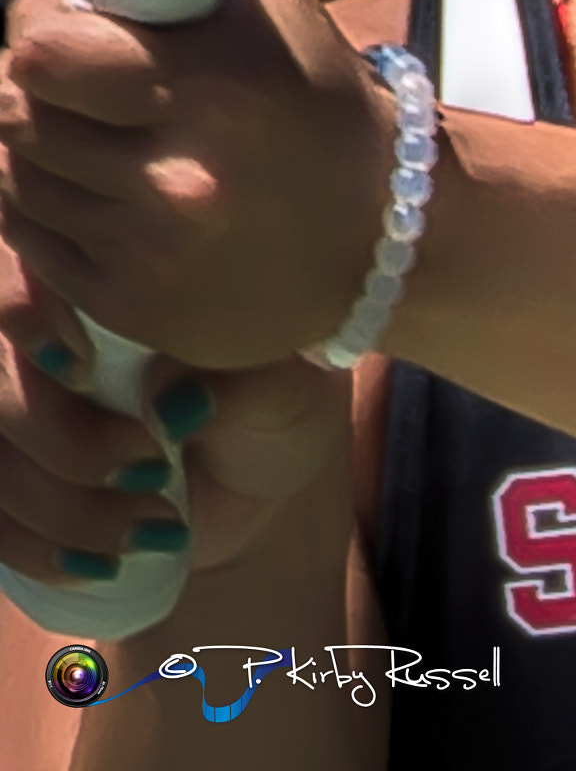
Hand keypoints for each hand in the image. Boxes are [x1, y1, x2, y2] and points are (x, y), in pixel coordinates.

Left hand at [0, 0, 396, 367]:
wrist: (376, 232)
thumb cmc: (310, 88)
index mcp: (214, 89)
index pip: (43, 47)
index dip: (43, 20)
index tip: (75, 14)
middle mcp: (177, 180)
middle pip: (16, 110)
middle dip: (37, 80)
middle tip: (84, 72)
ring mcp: (148, 253)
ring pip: (14, 174)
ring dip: (40, 141)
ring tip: (104, 129)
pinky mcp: (128, 305)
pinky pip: (29, 237)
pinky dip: (52, 203)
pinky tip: (107, 185)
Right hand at [0, 244, 349, 585]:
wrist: (256, 481)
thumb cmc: (273, 406)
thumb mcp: (283, 390)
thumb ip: (239, 383)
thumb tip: (169, 401)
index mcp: (113, 286)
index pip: (22, 279)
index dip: (32, 319)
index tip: (83, 369)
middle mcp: (50, 344)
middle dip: (66, 440)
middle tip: (154, 465)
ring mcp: (23, 413)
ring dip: (64, 509)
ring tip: (158, 523)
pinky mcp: (16, 481)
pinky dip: (38, 551)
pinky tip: (103, 563)